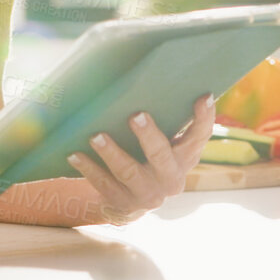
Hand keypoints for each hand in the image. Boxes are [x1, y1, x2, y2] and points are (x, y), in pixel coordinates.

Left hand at [66, 93, 215, 224]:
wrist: (131, 200)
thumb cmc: (149, 156)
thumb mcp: (165, 143)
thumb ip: (167, 119)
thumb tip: (150, 76)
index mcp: (186, 157)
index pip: (200, 136)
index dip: (204, 118)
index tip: (203, 96)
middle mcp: (171, 179)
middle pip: (161, 156)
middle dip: (149, 136)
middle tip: (136, 116)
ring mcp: (148, 194)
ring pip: (129, 173)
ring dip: (112, 153)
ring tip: (95, 136)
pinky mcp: (124, 203)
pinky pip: (104, 185)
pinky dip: (89, 168)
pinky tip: (75, 154)